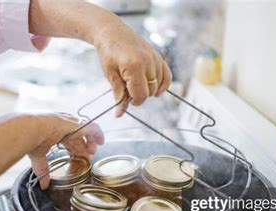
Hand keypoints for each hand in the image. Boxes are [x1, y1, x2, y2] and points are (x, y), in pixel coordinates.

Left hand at [28, 0, 171, 115]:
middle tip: (127, 88)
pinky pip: (167, 76)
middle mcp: (148, 62)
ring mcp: (155, 59)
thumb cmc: (108, 52)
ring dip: (148, 89)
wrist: (111, 32)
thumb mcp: (110, 75)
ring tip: (136, 83)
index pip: (140, 95)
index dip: (133, 101)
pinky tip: (156, 89)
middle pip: (150, 92)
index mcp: (134, 67)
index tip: (125, 98)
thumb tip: (119, 114)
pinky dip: (162, 84)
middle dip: (139, 94)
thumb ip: (118, 94)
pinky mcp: (158, 56)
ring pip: (158, 86)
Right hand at [28, 113, 103, 189]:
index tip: (77, 158)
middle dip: (83, 148)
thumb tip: (43, 184)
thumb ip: (42, 169)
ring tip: (93, 151)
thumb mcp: (38, 156)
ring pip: (85, 131)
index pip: (67, 140)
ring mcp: (70, 123)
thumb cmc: (30, 139)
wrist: (30, 128)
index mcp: (52, 131)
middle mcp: (62, 125)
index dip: (73, 149)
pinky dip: (98, 134)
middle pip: (77, 137)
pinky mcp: (77, 124)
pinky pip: (92, 127)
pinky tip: (101, 141)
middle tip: (87, 158)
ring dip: (90, 141)